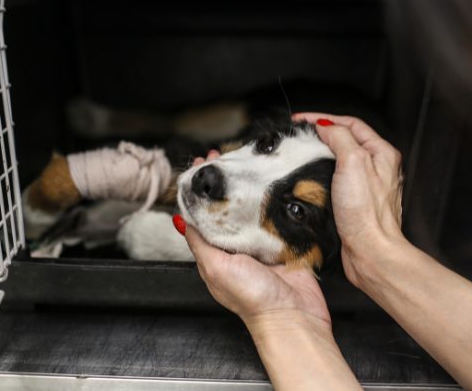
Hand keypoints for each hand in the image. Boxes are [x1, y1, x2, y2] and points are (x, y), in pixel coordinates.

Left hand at [181, 150, 330, 328]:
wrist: (293, 316)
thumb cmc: (253, 299)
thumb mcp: (215, 267)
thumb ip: (199, 243)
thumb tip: (178, 219)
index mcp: (217, 253)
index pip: (204, 214)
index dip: (201, 190)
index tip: (202, 166)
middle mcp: (239, 246)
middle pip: (228, 206)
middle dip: (226, 181)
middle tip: (224, 156)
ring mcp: (263, 242)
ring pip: (253, 207)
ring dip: (250, 185)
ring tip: (247, 161)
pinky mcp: (285, 240)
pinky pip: (278, 215)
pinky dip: (275, 199)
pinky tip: (273, 182)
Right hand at [292, 113, 405, 288]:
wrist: (370, 252)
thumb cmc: (367, 214)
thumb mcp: (353, 163)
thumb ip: (340, 138)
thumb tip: (325, 126)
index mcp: (382, 153)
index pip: (350, 124)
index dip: (324, 119)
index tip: (301, 121)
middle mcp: (377, 168)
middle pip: (345, 140)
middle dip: (321, 135)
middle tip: (299, 135)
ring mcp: (366, 186)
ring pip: (339, 161)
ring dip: (320, 156)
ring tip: (301, 154)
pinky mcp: (354, 203)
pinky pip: (336, 181)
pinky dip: (321, 176)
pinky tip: (310, 180)